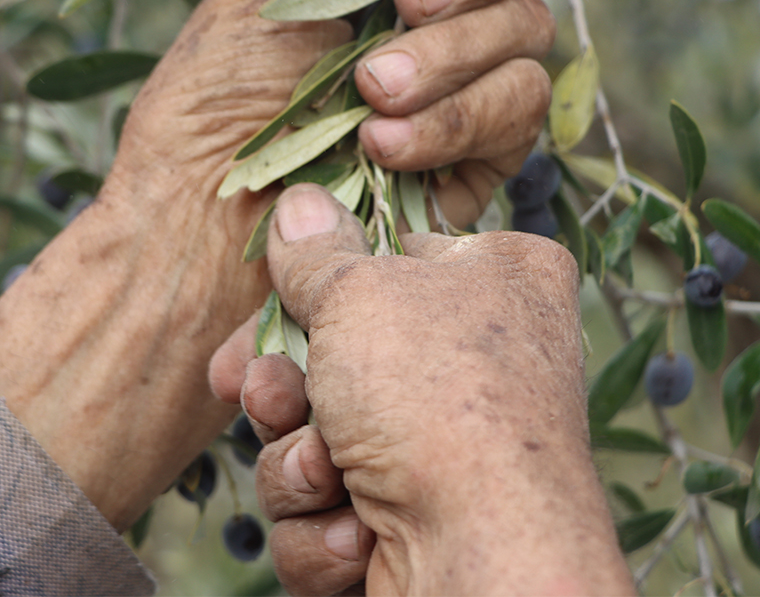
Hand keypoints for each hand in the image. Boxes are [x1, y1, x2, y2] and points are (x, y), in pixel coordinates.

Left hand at [0, 0, 552, 531]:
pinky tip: (385, 144)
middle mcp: (428, 43)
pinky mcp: (470, 171)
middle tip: (402, 6)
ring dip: (452, 60)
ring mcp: (456, 106)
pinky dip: (456, 121)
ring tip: (371, 94)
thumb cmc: (211, 97)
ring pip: (525, 47)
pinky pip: (515, 121)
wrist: (196, 218)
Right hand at [211, 185, 633, 595]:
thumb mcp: (362, 293)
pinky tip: (355, 533)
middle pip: (335, 359)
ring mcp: (444, 450)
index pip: (383, 263)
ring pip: (316, 441)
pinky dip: (325, 527)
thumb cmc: (437, 396)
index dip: (313, 286)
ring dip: (298, 462)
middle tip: (265, 394)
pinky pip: (329, 511)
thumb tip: (299, 202)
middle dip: (283, 389)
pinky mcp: (412, 524)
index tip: (266, 304)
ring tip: (322, 469)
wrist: (484, 558)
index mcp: (494, 281)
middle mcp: (475, 364)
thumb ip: (316, 250)